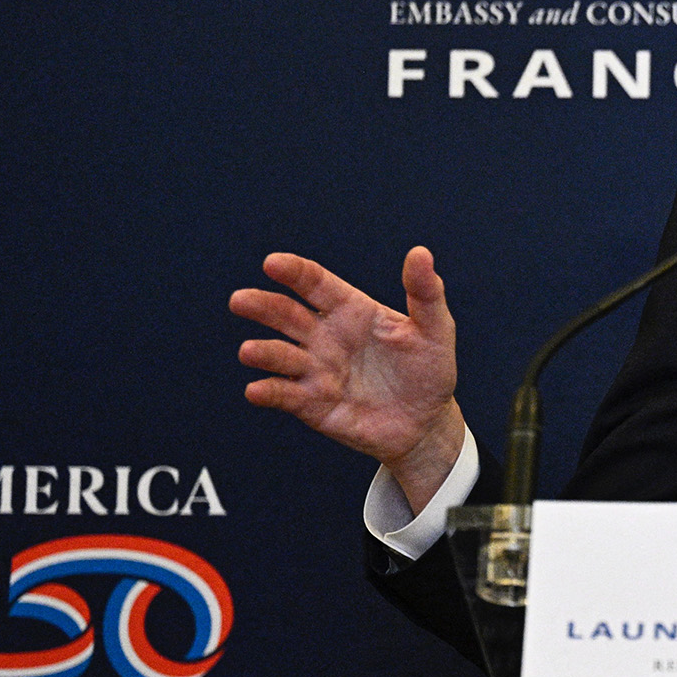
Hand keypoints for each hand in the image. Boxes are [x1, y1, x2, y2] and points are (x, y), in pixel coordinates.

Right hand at [229, 248, 465, 511]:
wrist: (427, 423)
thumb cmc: (429, 370)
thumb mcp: (436, 329)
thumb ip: (425, 292)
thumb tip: (420, 253)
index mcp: (351, 310)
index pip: (316, 284)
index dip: (294, 272)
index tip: (272, 263)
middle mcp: (326, 336)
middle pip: (286, 315)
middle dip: (262, 306)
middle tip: (240, 301)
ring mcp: (316, 370)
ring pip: (279, 355)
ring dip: (263, 352)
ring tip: (250, 351)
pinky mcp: (312, 404)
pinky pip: (284, 395)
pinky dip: (269, 392)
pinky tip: (257, 390)